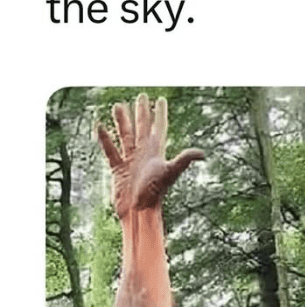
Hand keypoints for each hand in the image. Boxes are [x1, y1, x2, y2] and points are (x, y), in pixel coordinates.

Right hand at [97, 93, 203, 219]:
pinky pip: (110, 150)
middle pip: (143, 127)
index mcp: (157, 151)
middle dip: (142, 112)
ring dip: (122, 121)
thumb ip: (184, 160)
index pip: (160, 127)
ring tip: (118, 105)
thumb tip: (202, 154)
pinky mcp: (118, 168)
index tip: (161, 100)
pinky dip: (105, 139)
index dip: (160, 113)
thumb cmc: (155, 193)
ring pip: (125, 135)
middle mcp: (144, 153)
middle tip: (141, 96)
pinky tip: (100, 126)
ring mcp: (130, 160)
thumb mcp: (170, 173)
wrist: (139, 211)